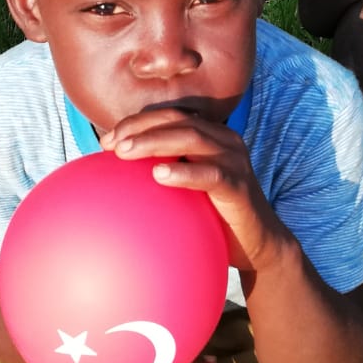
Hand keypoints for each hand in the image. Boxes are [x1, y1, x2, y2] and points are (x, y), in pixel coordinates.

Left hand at [101, 107, 283, 271]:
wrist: (257, 245)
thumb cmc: (216, 216)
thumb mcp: (189, 189)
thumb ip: (165, 171)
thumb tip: (116, 174)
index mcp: (211, 136)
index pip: (170, 116)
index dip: (137, 122)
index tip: (105, 141)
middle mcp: (225, 140)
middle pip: (178, 120)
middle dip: (141, 127)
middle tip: (110, 145)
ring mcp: (235, 160)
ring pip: (192, 138)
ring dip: (155, 142)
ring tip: (125, 153)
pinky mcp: (239, 185)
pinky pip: (211, 174)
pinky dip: (183, 172)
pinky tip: (158, 176)